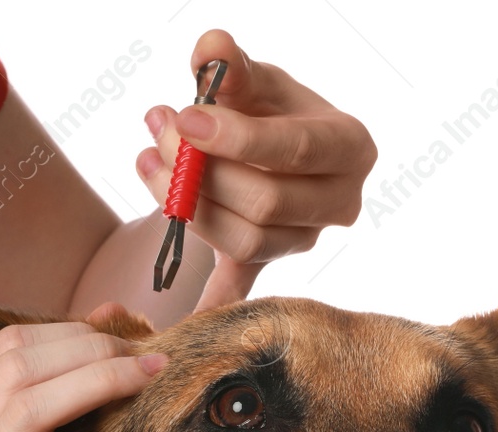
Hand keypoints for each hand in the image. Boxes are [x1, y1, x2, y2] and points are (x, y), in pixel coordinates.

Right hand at [0, 307, 165, 431]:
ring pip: (27, 408)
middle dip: (90, 351)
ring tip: (146, 382)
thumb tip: (106, 314)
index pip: (4, 349)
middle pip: (15, 368)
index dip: (69, 333)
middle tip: (147, 356)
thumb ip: (58, 390)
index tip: (124, 338)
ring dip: (97, 384)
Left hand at [137, 29, 376, 310]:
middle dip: (203, 172)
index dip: (237, 137)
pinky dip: (213, 304)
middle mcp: (339, 202)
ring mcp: (304, 240)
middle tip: (158, 133)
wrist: (267, 147)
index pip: (296, 149)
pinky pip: (240, 289)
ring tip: (148, 159)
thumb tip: (211, 49)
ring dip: (186, 205)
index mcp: (349, 146)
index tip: (186, 117)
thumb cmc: (265, 108)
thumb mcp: (254, 80)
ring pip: (244, 240)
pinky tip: (181, 316)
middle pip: (267, 203)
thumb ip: (232, 65)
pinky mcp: (269, 265)